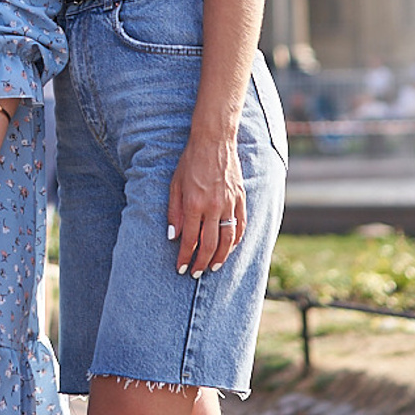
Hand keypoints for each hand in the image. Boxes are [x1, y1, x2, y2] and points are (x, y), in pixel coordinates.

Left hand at [168, 130, 243, 276]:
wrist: (214, 141)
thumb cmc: (190, 161)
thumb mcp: (174, 184)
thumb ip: (174, 211)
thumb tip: (173, 236)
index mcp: (194, 203)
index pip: (189, 239)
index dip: (185, 256)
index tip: (181, 268)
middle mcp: (213, 206)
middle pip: (209, 244)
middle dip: (201, 262)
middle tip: (195, 273)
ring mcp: (229, 203)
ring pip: (228, 240)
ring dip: (221, 257)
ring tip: (213, 267)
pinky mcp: (240, 199)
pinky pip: (241, 226)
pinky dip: (236, 241)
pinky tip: (230, 248)